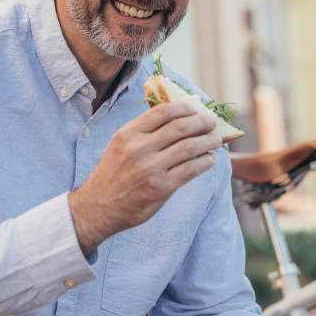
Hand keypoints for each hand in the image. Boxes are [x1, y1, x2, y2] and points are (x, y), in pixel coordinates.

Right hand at [69, 103, 220, 253]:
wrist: (98, 207)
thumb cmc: (113, 174)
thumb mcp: (120, 145)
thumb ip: (143, 131)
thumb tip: (176, 117)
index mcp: (128, 134)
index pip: (162, 112)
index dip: (184, 108)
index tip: (196, 109)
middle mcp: (139, 148)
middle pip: (180, 128)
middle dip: (201, 122)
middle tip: (212, 122)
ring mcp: (150, 169)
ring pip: (188, 147)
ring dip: (207, 142)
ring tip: (216, 140)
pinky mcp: (161, 188)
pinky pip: (190, 170)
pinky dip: (204, 162)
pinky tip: (210, 159)